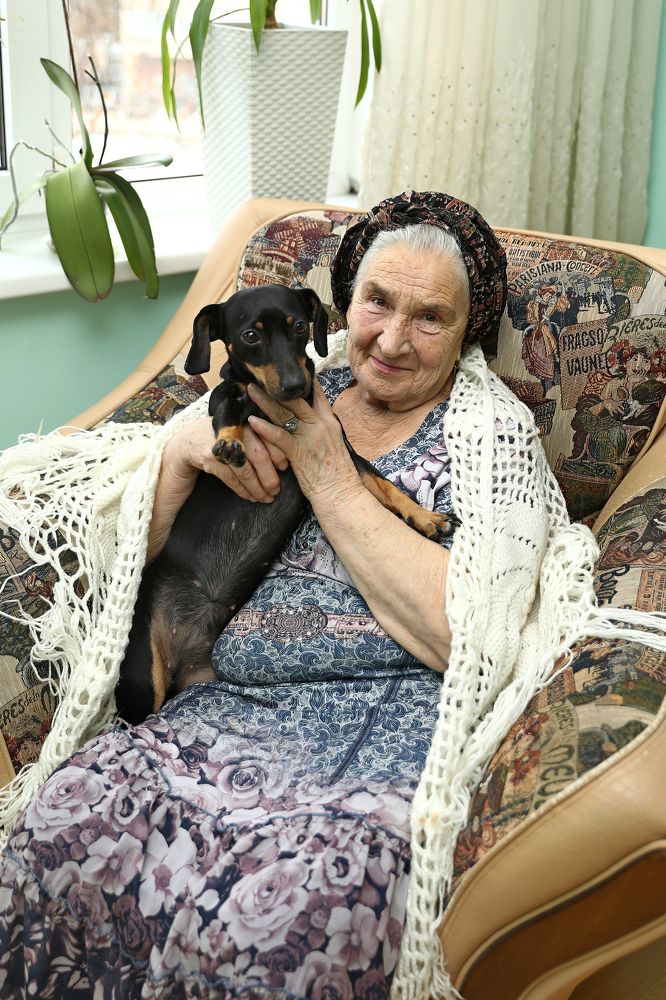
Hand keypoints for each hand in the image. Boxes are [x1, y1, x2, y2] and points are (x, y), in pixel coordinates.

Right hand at [165, 414, 288, 502]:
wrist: (188, 440)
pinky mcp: (210, 457)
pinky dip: (243, 490)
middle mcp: (235, 430)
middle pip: (259, 456)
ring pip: (245, 471)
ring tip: (266, 498)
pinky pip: (231, 478)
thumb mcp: (240, 431)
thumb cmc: (223, 437)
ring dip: (257, 488)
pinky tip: (251, 497)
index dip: (279, 455)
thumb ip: (259, 438)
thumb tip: (284, 461)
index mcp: (247, 421)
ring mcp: (222, 444)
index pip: (269, 438)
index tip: (284, 468)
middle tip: (276, 490)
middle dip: (270, 477)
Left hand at [247, 381, 360, 505]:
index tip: (292, 372)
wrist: (341, 494)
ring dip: (265, 401)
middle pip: (297, 400)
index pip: (318, 396)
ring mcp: (310, 438)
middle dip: (278, 388)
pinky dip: (264, 428)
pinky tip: (252, 421)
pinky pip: (279, 436)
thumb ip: (323, 432)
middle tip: (262, 376)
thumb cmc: (337, 476)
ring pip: (285, 414)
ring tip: (250, 391)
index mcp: (330, 424)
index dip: (304, 383)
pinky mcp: (299, 452)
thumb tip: (311, 425)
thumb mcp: (335, 447)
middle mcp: (321, 426)